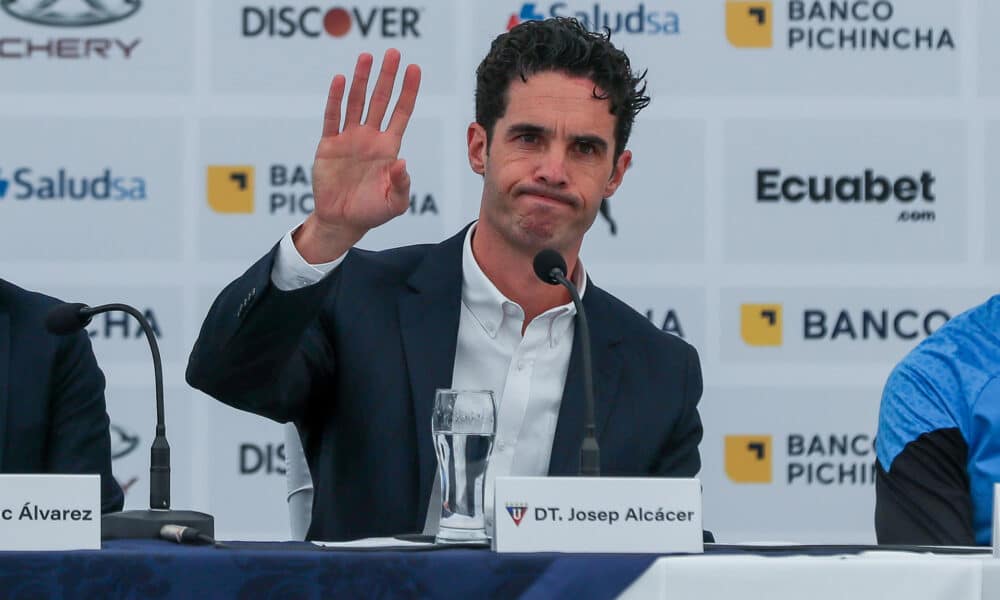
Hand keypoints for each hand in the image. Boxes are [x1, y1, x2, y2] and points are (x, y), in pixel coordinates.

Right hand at [296, 49, 420, 262]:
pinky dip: (335, 99)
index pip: (401, 112)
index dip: (408, 91)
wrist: (342, 221)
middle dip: (387, 76)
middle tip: (394, 52)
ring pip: (357, 102)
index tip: (414, 69)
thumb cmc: (372, 212)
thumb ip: (401, 184)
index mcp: (389, 148)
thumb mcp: (394, 203)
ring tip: (367, 57)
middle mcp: (370, 138)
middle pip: (381, 100)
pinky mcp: (329, 145)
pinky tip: (339, 80)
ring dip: (362, 80)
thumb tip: (402, 162)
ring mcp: (349, 139)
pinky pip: (332, 117)